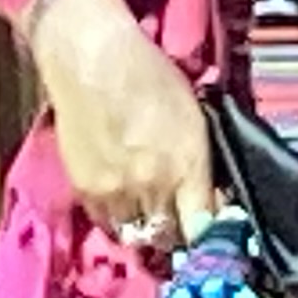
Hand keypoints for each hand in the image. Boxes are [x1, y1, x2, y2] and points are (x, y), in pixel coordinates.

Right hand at [28, 0, 214, 251]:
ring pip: (136, 236)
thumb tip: (211, 204)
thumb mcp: (194, 119)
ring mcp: (117, 191)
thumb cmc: (151, 77)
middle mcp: (154, 185)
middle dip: (175, 232)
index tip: (207, 234)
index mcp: (188, 165)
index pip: (202, 228)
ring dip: (144, 227)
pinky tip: (120, 199)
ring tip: (146, 210)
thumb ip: (202, 167)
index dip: (207, 236)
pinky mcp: (86, 190)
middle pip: (168, 237)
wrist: (93, 59)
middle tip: (175, 220)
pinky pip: (106, 223)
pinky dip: (116, 218)